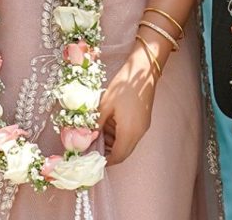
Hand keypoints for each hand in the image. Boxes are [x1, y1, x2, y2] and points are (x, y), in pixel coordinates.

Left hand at [98, 44, 156, 164]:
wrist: (143, 69)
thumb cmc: (124, 85)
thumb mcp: (105, 105)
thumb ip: (96, 124)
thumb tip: (88, 138)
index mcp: (129, 132)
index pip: (117, 157)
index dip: (104, 161)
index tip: (92, 158)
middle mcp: (139, 133)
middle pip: (123, 153)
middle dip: (108, 152)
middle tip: (94, 143)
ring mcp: (143, 127)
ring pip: (127, 144)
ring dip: (114, 142)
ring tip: (100, 128)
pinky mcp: (144, 120)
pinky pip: (131, 134)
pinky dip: (120, 133)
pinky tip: (111, 121)